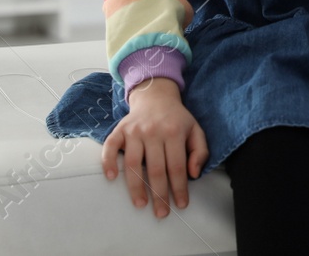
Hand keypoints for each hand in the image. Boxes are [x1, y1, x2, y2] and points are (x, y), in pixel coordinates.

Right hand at [101, 77, 208, 216]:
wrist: (156, 96)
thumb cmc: (177, 119)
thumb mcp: (196, 130)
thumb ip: (200, 152)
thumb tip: (194, 174)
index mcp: (174, 132)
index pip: (177, 167)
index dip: (179, 188)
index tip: (181, 204)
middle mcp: (153, 131)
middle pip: (156, 169)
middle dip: (159, 194)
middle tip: (161, 213)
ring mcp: (134, 131)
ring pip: (133, 163)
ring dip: (136, 187)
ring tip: (141, 204)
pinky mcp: (120, 130)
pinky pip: (110, 147)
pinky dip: (108, 162)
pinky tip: (111, 178)